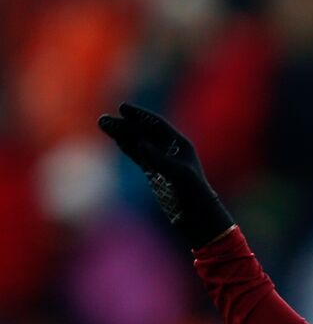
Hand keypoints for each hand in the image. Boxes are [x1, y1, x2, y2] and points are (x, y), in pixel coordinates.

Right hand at [97, 103, 233, 248]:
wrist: (198, 215)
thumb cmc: (193, 193)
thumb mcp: (178, 175)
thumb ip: (159, 159)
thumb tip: (140, 144)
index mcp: (180, 145)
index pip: (157, 125)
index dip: (140, 116)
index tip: (122, 108)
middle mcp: (171, 150)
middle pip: (144, 132)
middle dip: (124, 125)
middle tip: (103, 120)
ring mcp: (162, 161)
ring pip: (138, 143)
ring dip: (122, 134)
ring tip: (104, 125)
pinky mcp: (156, 173)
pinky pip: (139, 156)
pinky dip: (128, 147)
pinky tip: (117, 140)